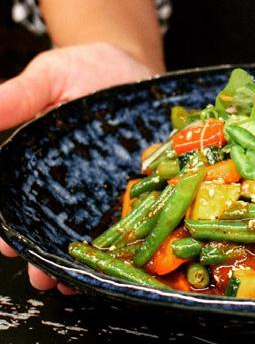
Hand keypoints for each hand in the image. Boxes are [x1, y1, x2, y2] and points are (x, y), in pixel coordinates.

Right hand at [0, 42, 158, 292]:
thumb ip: (18, 98)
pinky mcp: (151, 178)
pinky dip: (141, 233)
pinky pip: (147, 209)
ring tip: (82, 281)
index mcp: (49, 165)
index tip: (7, 246)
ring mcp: (117, 184)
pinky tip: (136, 253)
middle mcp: (82, 182)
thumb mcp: (50, 76)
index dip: (14, 228)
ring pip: (101, 229)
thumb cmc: (88, 66)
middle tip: (46, 278)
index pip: (24, 204)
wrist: (137, 62)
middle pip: (61, 226)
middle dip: (51, 256)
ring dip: (91, 258)